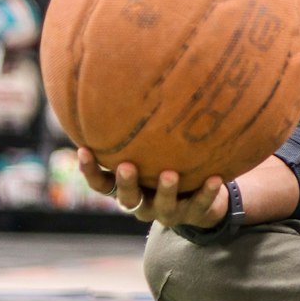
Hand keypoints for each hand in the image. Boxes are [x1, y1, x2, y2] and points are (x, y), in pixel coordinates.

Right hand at [77, 148, 226, 228]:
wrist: (202, 202)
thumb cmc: (167, 166)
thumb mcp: (151, 154)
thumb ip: (139, 134)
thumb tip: (126, 86)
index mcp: (128, 189)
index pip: (101, 184)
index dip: (90, 170)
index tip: (83, 149)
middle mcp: (143, 204)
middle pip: (128, 199)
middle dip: (126, 183)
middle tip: (127, 166)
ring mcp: (168, 212)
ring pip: (163, 206)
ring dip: (166, 190)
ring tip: (170, 174)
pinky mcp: (193, 214)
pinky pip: (200, 204)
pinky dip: (208, 192)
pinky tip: (215, 177)